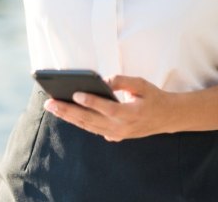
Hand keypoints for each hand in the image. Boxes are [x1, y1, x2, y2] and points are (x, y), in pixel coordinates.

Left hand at [42, 75, 177, 141]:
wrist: (167, 118)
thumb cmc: (153, 97)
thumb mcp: (143, 84)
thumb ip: (124, 81)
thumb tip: (105, 80)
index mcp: (132, 114)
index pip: (108, 108)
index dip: (92, 102)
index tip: (76, 94)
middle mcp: (122, 127)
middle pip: (91, 120)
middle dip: (68, 111)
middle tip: (50, 103)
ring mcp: (118, 134)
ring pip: (88, 126)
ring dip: (68, 117)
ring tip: (52, 107)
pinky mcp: (114, 136)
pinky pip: (92, 129)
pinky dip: (77, 122)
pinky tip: (64, 114)